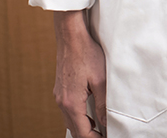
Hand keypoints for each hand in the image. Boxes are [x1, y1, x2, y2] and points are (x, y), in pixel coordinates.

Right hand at [53, 10, 106, 137]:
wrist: (71, 38)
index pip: (82, 133)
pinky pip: (68, 111)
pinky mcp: (60, 90)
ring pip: (70, 121)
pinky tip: (89, 114)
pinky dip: (78, 117)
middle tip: (105, 135)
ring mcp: (59, 97)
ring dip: (84, 127)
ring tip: (100, 128)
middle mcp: (62, 103)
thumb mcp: (101, 80)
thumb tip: (105, 123)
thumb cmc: (87, 55)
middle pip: (74, 130)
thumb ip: (103, 104)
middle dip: (89, 136)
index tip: (107, 137)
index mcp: (71, 103)